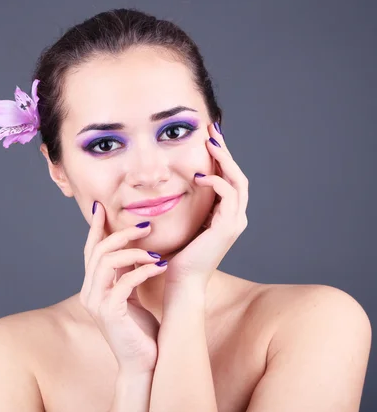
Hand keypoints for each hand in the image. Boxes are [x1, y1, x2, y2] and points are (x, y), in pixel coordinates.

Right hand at [80, 201, 167, 374]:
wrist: (143, 364)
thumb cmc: (140, 330)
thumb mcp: (131, 294)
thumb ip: (126, 273)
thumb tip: (132, 247)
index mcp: (93, 286)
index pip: (90, 250)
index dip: (96, 228)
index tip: (102, 207)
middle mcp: (90, 292)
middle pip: (98, 250)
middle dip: (122, 234)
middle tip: (145, 227)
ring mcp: (97, 303)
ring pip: (106, 262)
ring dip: (134, 252)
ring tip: (156, 254)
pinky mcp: (109, 313)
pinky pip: (123, 282)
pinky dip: (142, 271)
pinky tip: (159, 268)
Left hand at [164, 122, 248, 295]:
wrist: (181, 281)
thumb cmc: (176, 255)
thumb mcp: (182, 222)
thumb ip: (186, 204)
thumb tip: (173, 183)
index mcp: (225, 215)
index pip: (229, 179)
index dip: (221, 157)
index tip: (208, 137)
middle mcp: (235, 217)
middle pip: (238, 175)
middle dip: (226, 151)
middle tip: (213, 130)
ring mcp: (234, 222)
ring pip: (238, 181)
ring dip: (225, 159)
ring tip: (210, 141)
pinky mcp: (228, 227)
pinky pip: (228, 195)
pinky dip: (216, 181)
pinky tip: (198, 175)